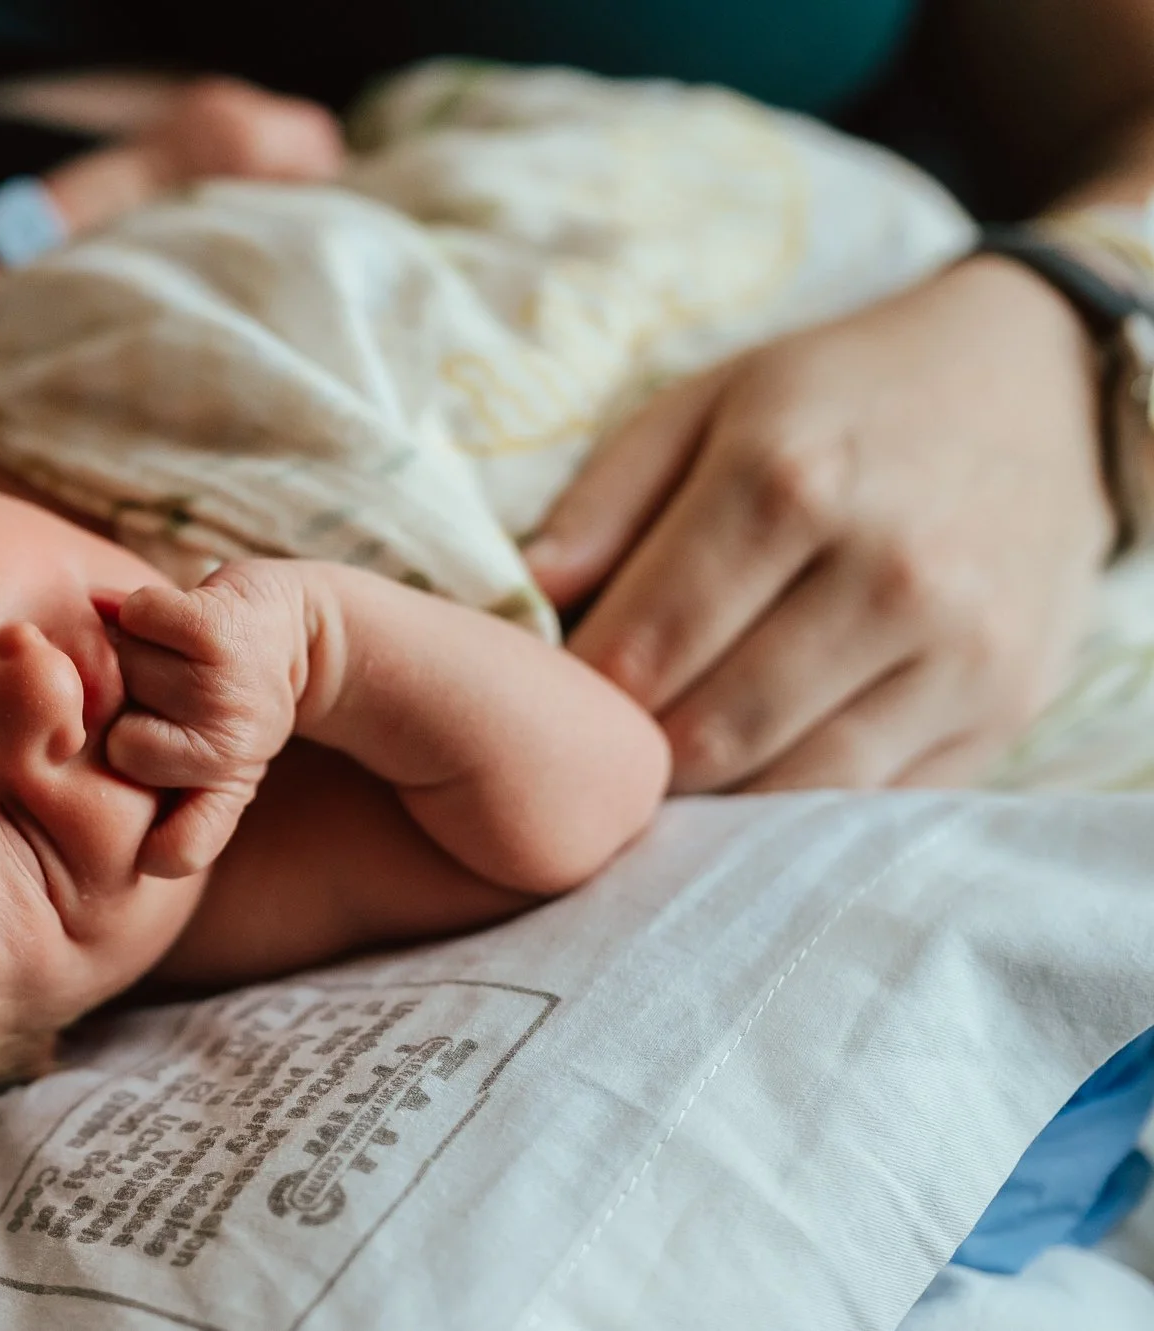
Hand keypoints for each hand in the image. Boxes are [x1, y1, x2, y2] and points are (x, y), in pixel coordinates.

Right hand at [105, 562, 313, 876]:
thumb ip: (177, 817)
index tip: (150, 818)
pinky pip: (136, 617)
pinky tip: (168, 621)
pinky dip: (142, 610)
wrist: (296, 632)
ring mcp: (222, 688)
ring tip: (171, 656)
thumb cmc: (231, 706)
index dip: (152, 847)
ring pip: (121, 672)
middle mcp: (230, 750)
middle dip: (127, 716)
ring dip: (133, 653)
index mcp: (227, 793)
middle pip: (117, 744)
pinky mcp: (214, 627)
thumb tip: (135, 854)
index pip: (175, 853)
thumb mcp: (217, 777)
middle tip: (164, 695)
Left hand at [524, 256, 1114, 790]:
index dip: (576, 698)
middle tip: (598, 748)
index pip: (643, 649)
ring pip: (787, 784)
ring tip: (667, 764)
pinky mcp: (1005, 707)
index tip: (545, 704)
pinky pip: (869, 799)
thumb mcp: (708, 402)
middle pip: (707, 733)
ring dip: (708, 797)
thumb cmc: (838, 398)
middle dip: (634, 757)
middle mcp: (886, 570)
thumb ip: (605, 500)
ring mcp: (959, 649)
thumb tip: (524, 595)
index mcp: (788, 480)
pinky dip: (794, 805)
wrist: (1042, 383)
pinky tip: (755, 769)